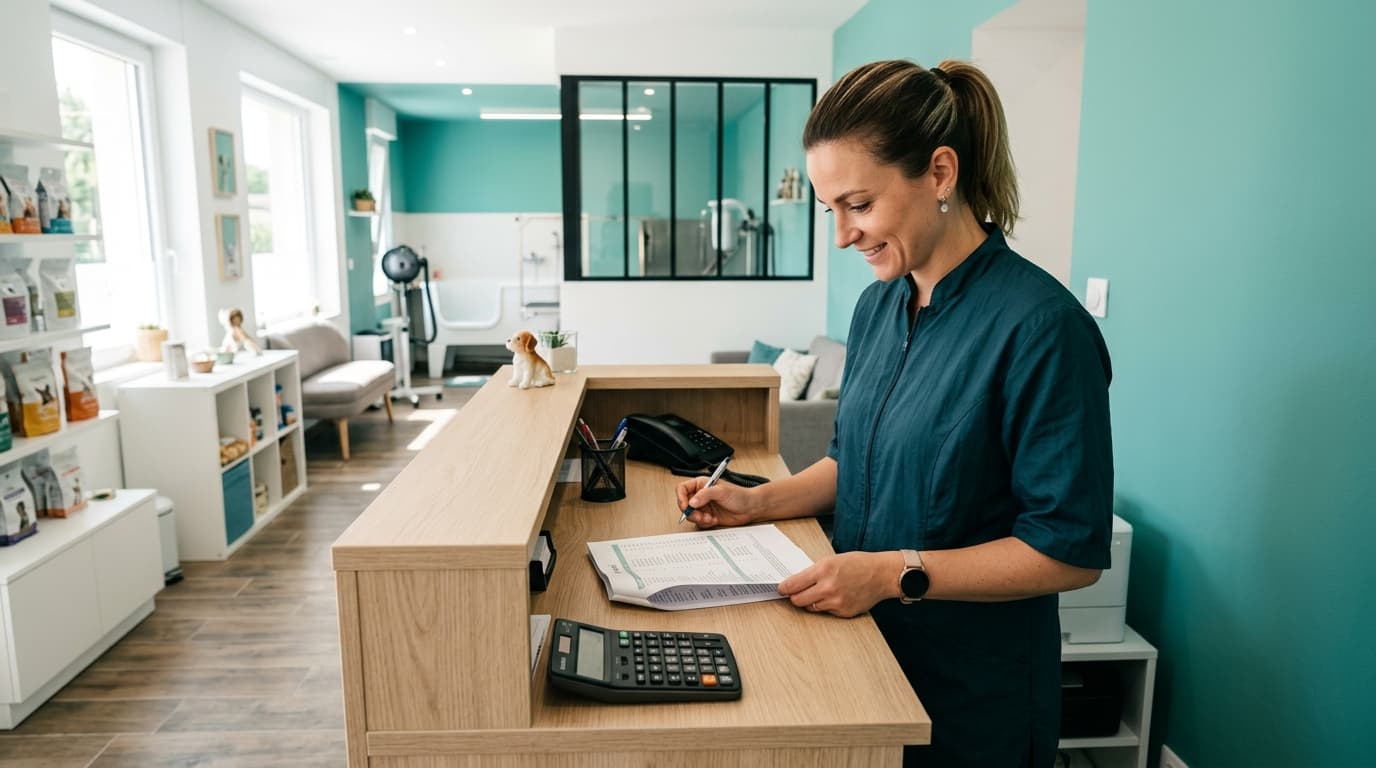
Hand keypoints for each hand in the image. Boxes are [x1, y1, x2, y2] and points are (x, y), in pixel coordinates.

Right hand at [675, 475, 756, 528]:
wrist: (750, 508)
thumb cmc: (739, 495)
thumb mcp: (721, 491)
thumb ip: (705, 495)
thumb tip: (692, 501)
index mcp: (701, 484)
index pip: (683, 489)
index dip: (681, 497)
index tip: (686, 505)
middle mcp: (701, 495)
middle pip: (685, 504)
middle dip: (691, 512)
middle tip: (700, 515)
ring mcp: (704, 506)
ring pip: (691, 515)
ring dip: (699, 518)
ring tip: (709, 518)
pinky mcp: (708, 516)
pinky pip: (699, 522)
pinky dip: (705, 523)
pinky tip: (714, 520)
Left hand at [777, 551, 901, 617]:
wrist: (882, 574)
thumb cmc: (858, 564)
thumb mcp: (832, 559)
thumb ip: (813, 571)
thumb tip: (795, 582)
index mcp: (823, 570)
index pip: (793, 584)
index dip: (784, 588)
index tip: (781, 589)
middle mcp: (828, 587)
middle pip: (798, 600)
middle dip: (795, 597)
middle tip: (797, 593)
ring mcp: (836, 602)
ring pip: (811, 608)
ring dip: (811, 602)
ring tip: (820, 592)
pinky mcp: (844, 612)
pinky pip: (826, 612)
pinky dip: (827, 606)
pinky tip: (836, 596)